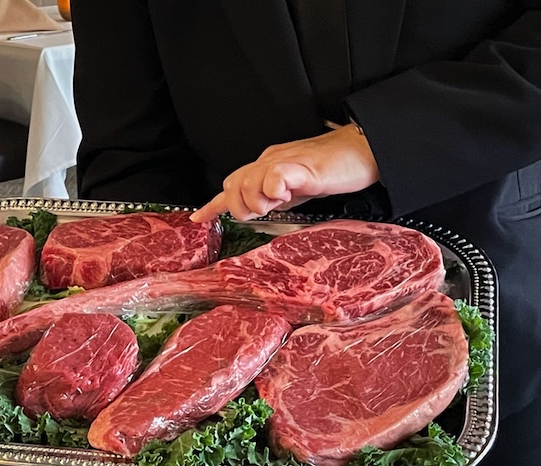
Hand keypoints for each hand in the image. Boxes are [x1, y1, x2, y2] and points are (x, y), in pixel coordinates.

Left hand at [190, 124, 379, 221]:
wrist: (362, 149)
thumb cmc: (333, 168)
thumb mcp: (295, 189)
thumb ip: (275, 198)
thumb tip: (261, 210)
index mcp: (266, 166)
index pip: (232, 183)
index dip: (213, 204)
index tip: (198, 218)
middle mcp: (269, 160)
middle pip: (233, 185)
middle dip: (242, 206)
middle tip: (266, 210)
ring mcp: (284, 162)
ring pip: (248, 183)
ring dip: (259, 201)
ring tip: (282, 200)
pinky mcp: (302, 167)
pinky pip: (274, 177)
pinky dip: (274, 190)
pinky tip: (287, 193)